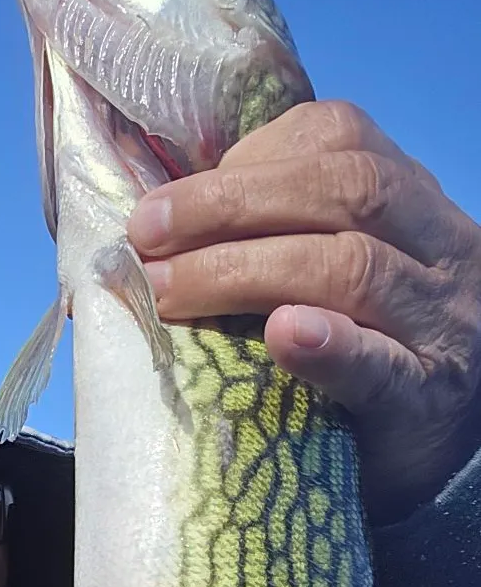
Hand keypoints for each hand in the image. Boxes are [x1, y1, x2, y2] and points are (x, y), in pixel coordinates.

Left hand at [127, 100, 480, 523]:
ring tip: (168, 292)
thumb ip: (272, 234)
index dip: (250, 157)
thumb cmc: (361, 349)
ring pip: (357, 268)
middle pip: (347, 190)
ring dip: (245, 271)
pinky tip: (285, 335)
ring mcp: (440, 325)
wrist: (442, 447)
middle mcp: (440, 248)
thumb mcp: (330, 268)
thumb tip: (153, 225)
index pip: (342, 139)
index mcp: (408, 203)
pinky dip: (331, 348)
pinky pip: (385, 367)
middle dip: (228, 205)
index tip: (169, 202)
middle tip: (144, 237)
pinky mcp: (426, 401)